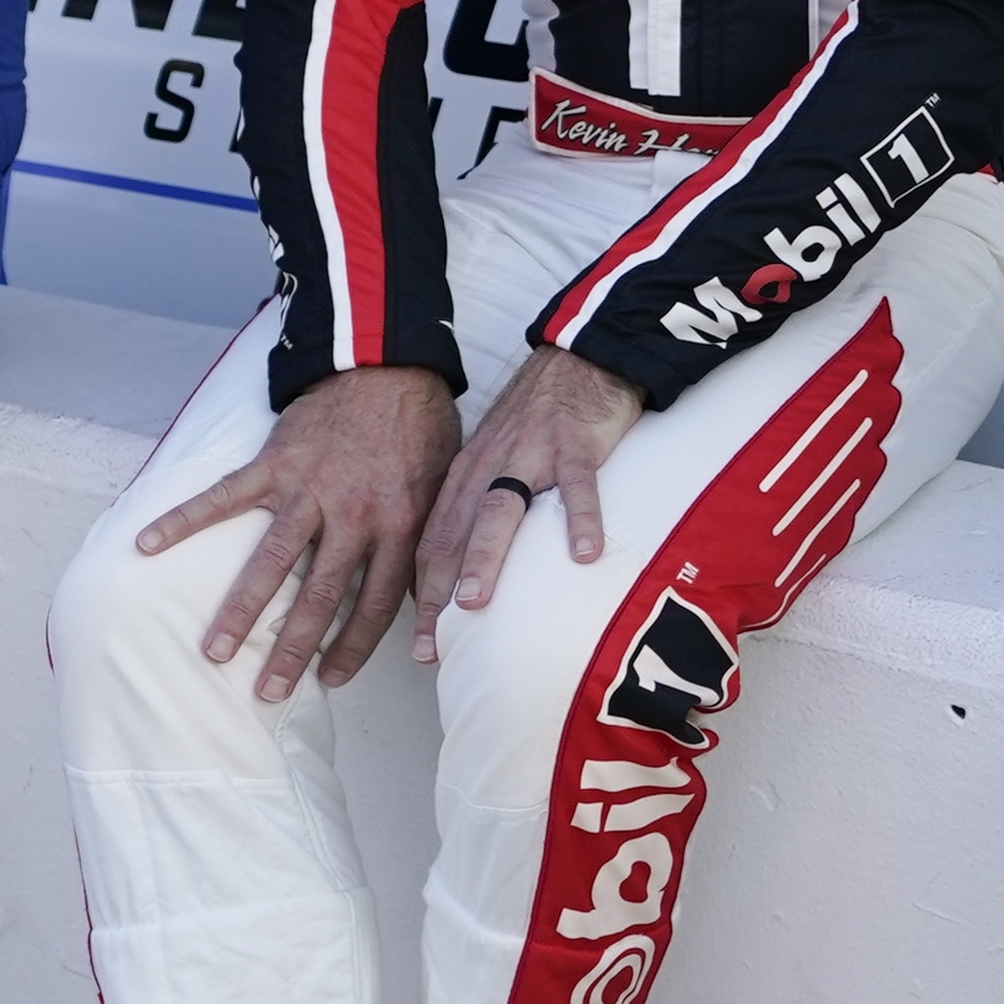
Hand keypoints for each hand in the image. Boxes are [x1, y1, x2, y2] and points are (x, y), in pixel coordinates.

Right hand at [135, 365, 456, 700]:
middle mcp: (352, 514)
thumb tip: (430, 605)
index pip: (376, 603)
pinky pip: (223, 497)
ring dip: (241, 610)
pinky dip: (183, 520)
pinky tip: (148, 545)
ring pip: (270, 560)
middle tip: (267, 691)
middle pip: (319, 595)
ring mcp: (308, 488)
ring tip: (214, 651)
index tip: (331, 680)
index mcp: (399, 525)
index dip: (354, 646)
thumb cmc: (420, 428)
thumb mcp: (442, 489)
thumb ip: (426, 545)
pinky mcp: (273, 462)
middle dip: (292, 648)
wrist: (388, 363)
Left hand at [421, 348, 651, 639]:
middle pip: (456, 537)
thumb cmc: (539, 420)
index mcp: (466, 478)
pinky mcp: (575, 444)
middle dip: (438, 594)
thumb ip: (480, 508)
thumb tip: (469, 573)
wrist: (577, 357)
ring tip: (476, 602)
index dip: (421, 596)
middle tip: (431, 645)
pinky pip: (577, 485)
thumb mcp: (495, 460)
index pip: (433, 543)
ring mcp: (531, 456)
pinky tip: (584, 554)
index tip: (418, 645)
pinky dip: (580, 519)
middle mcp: (488, 469)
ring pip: (500, 511)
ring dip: (485, 558)